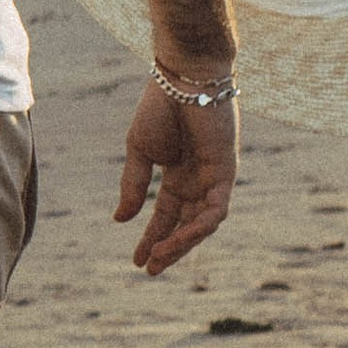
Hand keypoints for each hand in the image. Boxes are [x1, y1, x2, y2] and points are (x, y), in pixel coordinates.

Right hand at [115, 78, 237, 274]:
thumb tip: (121, 220)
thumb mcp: (139, 152)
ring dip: (181, 244)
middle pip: (186, 225)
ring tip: (159, 259)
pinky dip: (197, 228)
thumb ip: (133, 185)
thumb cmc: (160, 107)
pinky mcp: (226, 174)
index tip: (136, 260)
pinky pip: (215, 211)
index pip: (166, 215)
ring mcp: (214, 179)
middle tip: (150, 269)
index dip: (151, 237)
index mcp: (177, 175)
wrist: (182, 78)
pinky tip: (176, 239)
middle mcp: (198, 181)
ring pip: (202, 224)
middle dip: (168, 248)